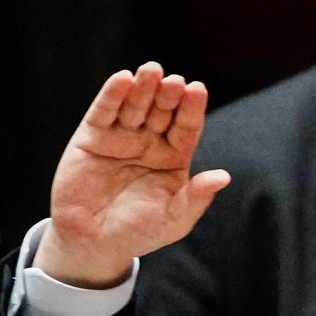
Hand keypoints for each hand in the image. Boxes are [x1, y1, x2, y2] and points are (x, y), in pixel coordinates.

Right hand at [41, 62, 229, 288]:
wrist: (92, 244)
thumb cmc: (137, 233)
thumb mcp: (174, 220)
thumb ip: (196, 197)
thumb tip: (223, 177)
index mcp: (173, 157)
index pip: (186, 126)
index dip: (191, 109)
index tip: (197, 90)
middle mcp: (149, 142)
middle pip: (162, 110)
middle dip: (168, 94)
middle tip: (174, 81)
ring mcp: (120, 137)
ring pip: (134, 105)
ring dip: (143, 87)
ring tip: (151, 71)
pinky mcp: (92, 137)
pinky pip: (104, 112)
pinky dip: (111, 95)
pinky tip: (122, 80)